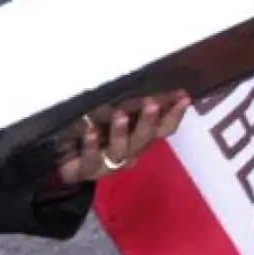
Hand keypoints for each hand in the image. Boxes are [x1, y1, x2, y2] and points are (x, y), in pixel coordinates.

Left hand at [56, 94, 191, 183]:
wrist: (70, 166)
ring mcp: (109, 163)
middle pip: (144, 139)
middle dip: (149, 120)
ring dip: (121, 132)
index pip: (164, 128)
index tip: (183, 97)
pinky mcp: (88, 169)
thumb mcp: (119, 119)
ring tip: (119, 114)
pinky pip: (91, 158)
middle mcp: (130, 152)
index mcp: (141, 139)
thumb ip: (135, 107)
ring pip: (120, 151)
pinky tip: (88, 129)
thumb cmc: (100, 137)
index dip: (175, 114)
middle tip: (152, 103)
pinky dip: (91, 144)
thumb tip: (154, 84)